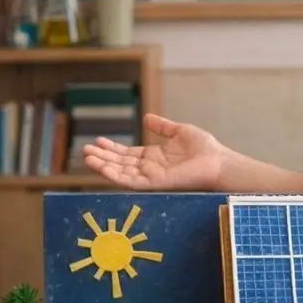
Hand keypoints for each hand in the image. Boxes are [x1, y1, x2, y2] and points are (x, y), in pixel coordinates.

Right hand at [82, 113, 224, 190]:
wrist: (217, 161)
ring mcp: (151, 177)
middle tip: (84, 150)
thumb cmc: (204, 149)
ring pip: (121, 172)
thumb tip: (147, 118)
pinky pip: (130, 181)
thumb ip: (162, 126)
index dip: (112, 148)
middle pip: (120, 163)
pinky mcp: (154, 184)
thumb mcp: (179, 131)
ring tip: (87, 157)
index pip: (127, 154)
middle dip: (102, 157)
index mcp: (154, 157)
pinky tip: (101, 167)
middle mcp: (150, 168)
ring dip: (103, 166)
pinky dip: (114, 175)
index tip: (97, 140)